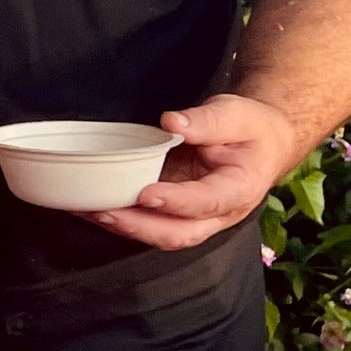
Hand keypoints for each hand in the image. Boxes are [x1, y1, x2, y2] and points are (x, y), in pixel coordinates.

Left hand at [86, 94, 296, 250]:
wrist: (262, 144)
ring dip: (125, 227)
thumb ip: (208, 121)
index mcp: (240, 189)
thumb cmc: (250, 128)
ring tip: (88, 211)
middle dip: (140, 227)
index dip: (177, 201)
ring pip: (162, 235)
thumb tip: (172, 123)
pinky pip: (151, 223)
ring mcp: (198, 218)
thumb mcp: (236, 114)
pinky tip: (92, 207)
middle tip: (104, 211)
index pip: (208, 201)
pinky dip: (123, 219)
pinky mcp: (178, 213)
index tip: (146, 194)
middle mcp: (219, 213)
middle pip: (181, 233)